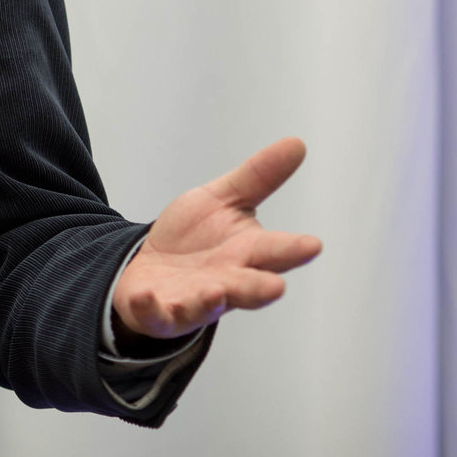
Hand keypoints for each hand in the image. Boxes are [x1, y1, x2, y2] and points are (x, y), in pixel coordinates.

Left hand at [111, 136, 322, 341]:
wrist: (150, 267)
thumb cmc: (195, 238)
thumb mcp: (224, 199)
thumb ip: (259, 177)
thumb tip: (297, 143)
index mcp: (246, 254)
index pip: (274, 252)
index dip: (293, 250)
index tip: (312, 245)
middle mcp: (225, 283)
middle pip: (246, 286)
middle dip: (259, 286)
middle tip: (276, 286)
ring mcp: (192, 301)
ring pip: (205, 305)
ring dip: (209, 301)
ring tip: (214, 293)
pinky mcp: (158, 311)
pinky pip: (154, 312)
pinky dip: (149, 307)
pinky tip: (144, 296)